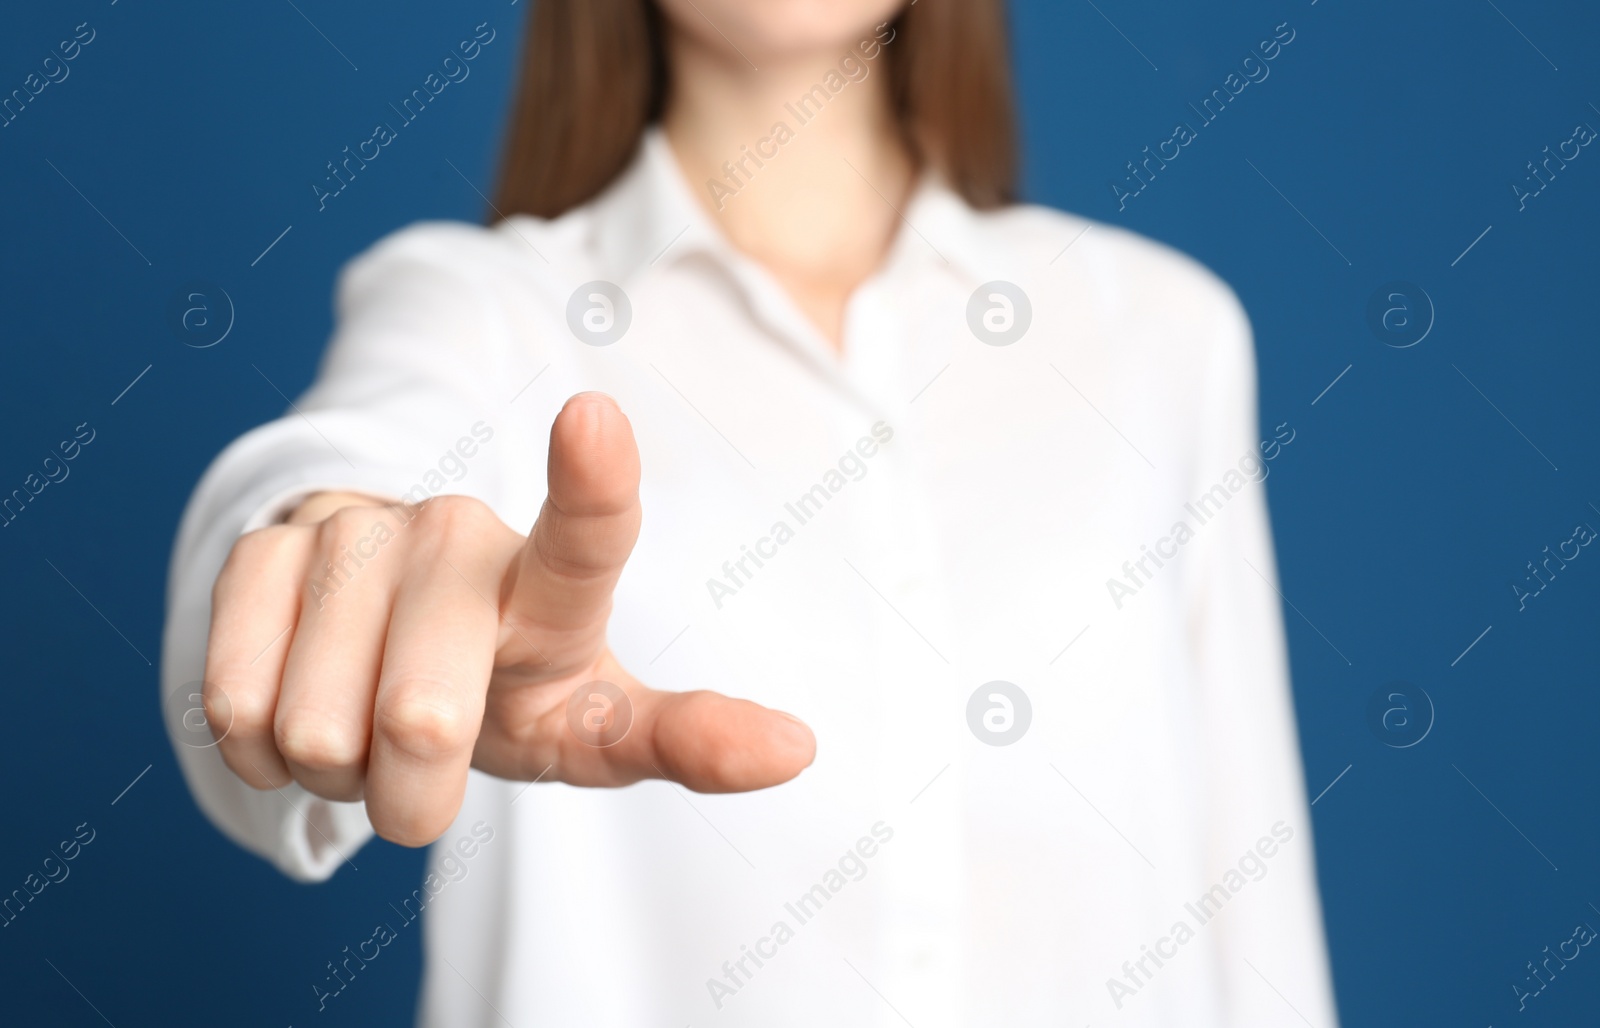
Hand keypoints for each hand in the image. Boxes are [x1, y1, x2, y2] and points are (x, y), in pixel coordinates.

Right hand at [202, 392, 814, 845]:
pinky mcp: (262, 544)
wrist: (387, 650)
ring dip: (338, 769)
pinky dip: (260, 748)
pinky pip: (235, 700)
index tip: (594, 420)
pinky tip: (297, 702)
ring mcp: (357, 529)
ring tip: (366, 723)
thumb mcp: (594, 724)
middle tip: (425, 763)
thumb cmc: (509, 689)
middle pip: (425, 721)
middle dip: (415, 791)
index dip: (592, 485)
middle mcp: (459, 535)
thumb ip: (687, 737)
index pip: (587, 534)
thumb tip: (802, 748)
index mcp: (554, 582)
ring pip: (318, 727)